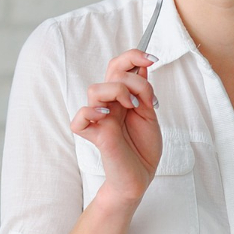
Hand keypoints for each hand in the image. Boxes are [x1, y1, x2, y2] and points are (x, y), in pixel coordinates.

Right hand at [70, 50, 161, 205]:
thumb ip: (144, 92)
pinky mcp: (94, 135)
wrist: (140, 177)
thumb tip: (142, 66)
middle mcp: (109, 104)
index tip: (153, 59)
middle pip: (111, 71)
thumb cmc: (143, 148)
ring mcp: (100, 119)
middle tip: (148, 96)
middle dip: (133, 75)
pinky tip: (107, 116)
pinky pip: (80, 118)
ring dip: (119, 91)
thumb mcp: (149, 115)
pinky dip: (91, 112)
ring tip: (134, 108)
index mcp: (122, 97)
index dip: (134, 56)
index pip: (119, 67)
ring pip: (95, 89)